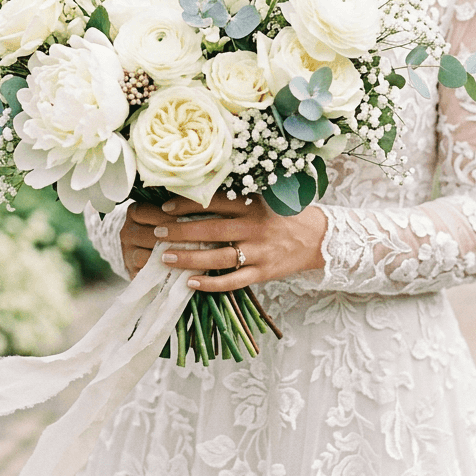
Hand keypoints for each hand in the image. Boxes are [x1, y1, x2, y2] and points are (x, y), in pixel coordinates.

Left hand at [120, 192, 326, 291]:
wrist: (317, 237)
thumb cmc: (284, 214)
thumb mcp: (264, 198)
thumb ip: (236, 197)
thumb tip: (198, 192)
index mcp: (253, 205)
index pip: (215, 203)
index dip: (188, 204)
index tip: (165, 208)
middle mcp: (254, 227)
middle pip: (211, 230)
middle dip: (181, 232)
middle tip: (157, 233)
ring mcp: (259, 252)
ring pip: (219, 257)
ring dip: (190, 258)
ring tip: (165, 258)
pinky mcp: (263, 273)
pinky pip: (234, 281)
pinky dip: (211, 284)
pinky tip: (190, 283)